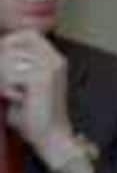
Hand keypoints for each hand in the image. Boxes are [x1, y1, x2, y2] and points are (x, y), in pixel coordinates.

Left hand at [0, 30, 74, 159]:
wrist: (50, 138)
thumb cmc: (33, 115)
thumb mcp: (20, 86)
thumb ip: (10, 68)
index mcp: (54, 59)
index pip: (27, 34)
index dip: (9, 43)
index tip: (3, 62)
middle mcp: (56, 59)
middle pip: (15, 41)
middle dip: (2, 59)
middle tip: (6, 82)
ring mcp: (51, 67)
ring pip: (9, 56)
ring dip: (2, 76)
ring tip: (12, 93)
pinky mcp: (42, 78)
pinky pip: (10, 73)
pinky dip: (7, 87)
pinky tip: (18, 99)